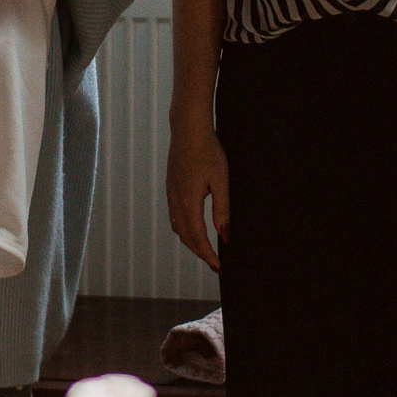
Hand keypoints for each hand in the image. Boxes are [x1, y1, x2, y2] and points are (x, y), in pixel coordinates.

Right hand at [165, 127, 229, 272]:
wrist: (188, 129)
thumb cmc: (208, 152)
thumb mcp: (221, 181)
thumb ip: (223, 210)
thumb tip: (225, 235)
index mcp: (188, 202)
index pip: (198, 237)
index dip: (208, 255)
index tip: (219, 267)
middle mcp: (176, 201)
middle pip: (185, 236)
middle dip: (200, 252)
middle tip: (215, 263)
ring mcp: (171, 194)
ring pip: (177, 227)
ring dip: (190, 242)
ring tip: (205, 249)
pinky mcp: (171, 187)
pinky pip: (174, 216)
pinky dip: (184, 229)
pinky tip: (193, 228)